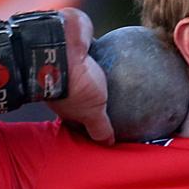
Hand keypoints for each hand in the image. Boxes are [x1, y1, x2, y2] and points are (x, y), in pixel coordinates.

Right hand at [47, 7, 112, 144]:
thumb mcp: (92, 113)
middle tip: (115, 100)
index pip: (76, 117)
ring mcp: (70, 63)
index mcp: (64, 104)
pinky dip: (106, 53)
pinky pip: (96, 51)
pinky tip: (126, 55)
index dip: (86, 121)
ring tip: (124, 78)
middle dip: (95, 97)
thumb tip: (108, 144)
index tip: (102, 122)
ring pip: (89, 73)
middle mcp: (65, 83)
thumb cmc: (75, 83)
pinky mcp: (78, 45)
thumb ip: (99, 127)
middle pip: (82, 94)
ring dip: (101, 74)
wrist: (62, 44)